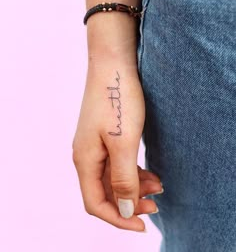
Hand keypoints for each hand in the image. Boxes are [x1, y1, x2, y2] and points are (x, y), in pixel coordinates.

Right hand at [72, 59, 162, 231]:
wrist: (113, 66)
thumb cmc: (117, 100)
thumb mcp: (124, 143)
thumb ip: (122, 178)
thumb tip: (124, 210)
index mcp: (85, 160)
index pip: (96, 203)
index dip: (118, 219)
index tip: (143, 225)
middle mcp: (86, 156)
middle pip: (104, 192)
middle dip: (130, 202)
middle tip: (156, 203)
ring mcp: (94, 145)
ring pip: (111, 178)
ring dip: (134, 186)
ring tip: (158, 185)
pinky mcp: (104, 136)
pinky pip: (115, 163)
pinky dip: (132, 172)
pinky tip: (147, 170)